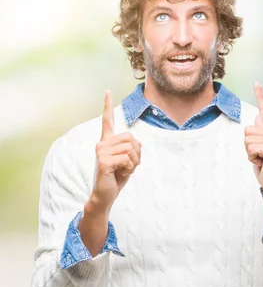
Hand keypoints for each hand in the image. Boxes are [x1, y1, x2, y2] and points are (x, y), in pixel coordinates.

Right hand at [90, 90, 141, 211]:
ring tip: (124, 170)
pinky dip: (130, 168)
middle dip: (136, 153)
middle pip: (131, 138)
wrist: (105, 194)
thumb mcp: (129, 161)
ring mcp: (101, 151)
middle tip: (128, 165)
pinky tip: (120, 173)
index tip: (107, 91)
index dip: (107, 105)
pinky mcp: (103, 161)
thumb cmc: (117, 177)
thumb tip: (138, 142)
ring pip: (131, 149)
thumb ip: (133, 149)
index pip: (107, 120)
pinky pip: (127, 159)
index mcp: (107, 141)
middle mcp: (102, 143)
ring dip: (134, 162)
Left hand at [244, 82, 262, 194]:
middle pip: (246, 130)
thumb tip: (257, 116)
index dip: (260, 95)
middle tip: (259, 154)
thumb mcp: (259, 145)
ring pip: (247, 140)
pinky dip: (252, 158)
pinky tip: (262, 162)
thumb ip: (259, 132)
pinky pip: (251, 149)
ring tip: (261, 158)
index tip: (256, 83)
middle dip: (247, 146)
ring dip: (250, 153)